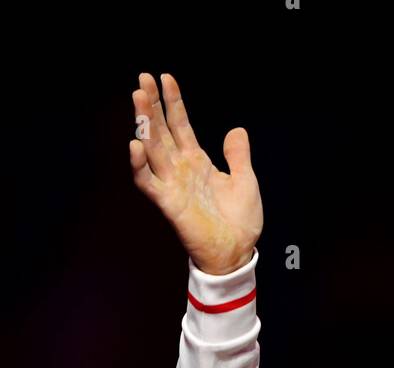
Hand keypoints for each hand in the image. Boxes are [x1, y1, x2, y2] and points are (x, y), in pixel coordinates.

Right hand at [129, 72, 262, 274]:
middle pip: (161, 130)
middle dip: (152, 104)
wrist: (237, 251)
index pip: (180, 124)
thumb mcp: (245, 180)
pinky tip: (135, 145)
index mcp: (197, 161)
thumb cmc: (240, 221)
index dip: (173, 102)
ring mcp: (172, 184)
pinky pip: (147, 182)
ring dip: (144, 123)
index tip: (166, 77)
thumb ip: (237, 155)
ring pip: (152, 148)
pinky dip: (139, 165)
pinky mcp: (168, 203)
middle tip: (143, 78)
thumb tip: (237, 130)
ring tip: (138, 97)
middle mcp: (180, 169)